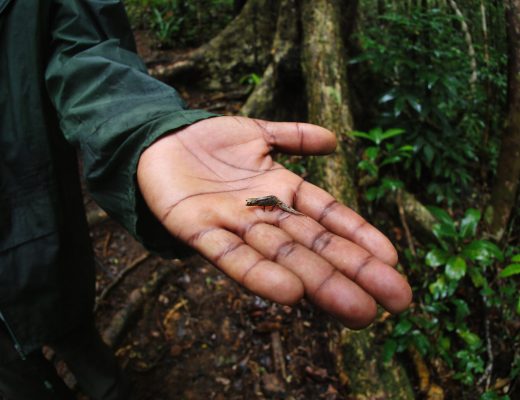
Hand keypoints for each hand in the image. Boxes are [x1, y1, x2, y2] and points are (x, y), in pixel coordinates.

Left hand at [137, 116, 411, 328]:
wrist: (158, 141)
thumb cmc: (209, 141)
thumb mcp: (257, 131)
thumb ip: (293, 135)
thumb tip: (335, 141)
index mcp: (281, 191)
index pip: (329, 217)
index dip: (360, 237)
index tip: (393, 261)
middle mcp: (264, 215)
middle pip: (315, 246)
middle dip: (354, 273)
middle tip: (394, 303)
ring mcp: (233, 225)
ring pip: (283, 256)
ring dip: (319, 283)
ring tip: (356, 310)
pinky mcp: (197, 229)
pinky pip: (231, 256)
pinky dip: (258, 274)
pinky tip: (290, 294)